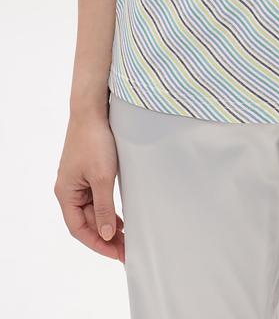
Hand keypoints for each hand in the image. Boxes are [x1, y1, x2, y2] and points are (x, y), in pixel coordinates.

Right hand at [54, 111, 124, 262]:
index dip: (97, 244)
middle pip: (87, 221)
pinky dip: (108, 209)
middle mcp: (69, 189)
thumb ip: (104, 208)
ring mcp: (78, 180)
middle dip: (106, 236)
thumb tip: (105, 234)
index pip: (79, 229)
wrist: (93, 110)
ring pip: (93, 210)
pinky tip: (121, 218)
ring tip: (127, 238)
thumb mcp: (102, 178)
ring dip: (108, 224)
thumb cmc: (94, 141)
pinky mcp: (88, 172)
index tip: (116, 254)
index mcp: (66, 193)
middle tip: (127, 249)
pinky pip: (97, 197)